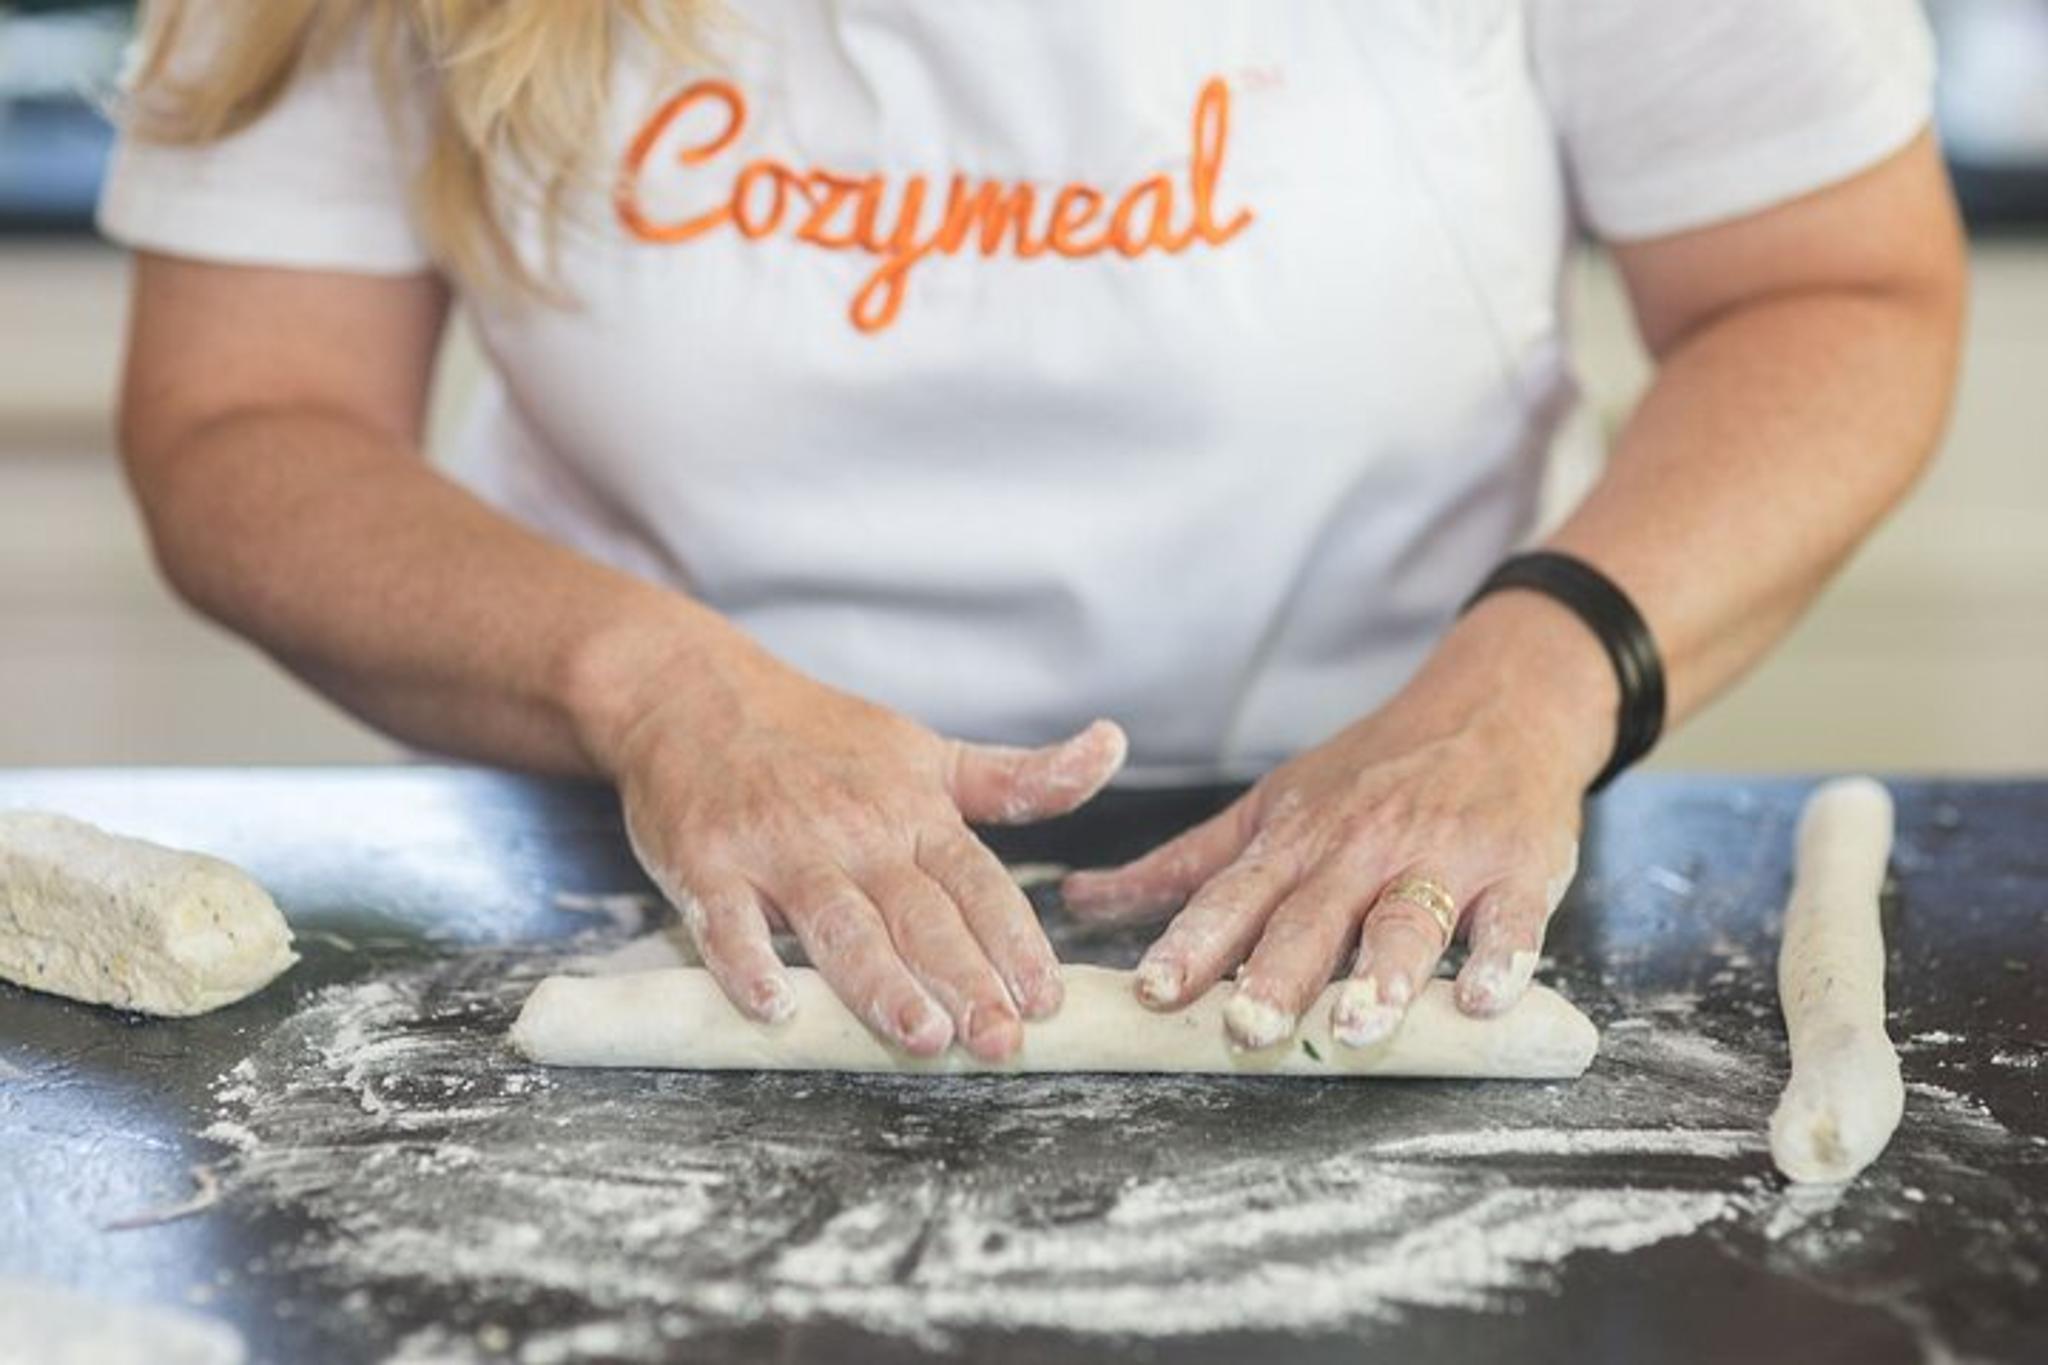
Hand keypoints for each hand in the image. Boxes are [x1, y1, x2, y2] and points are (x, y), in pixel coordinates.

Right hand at [596, 635, 1126, 1060]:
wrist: (694, 692)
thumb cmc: (821, 737)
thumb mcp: (929, 752)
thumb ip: (1019, 778)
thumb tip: (1112, 746)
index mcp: (915, 814)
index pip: (979, 884)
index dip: (1015, 942)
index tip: (1049, 999)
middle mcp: (856, 833)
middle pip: (920, 915)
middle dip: (965, 980)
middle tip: (1001, 1042)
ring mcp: (780, 849)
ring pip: (838, 924)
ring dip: (880, 982)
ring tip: (921, 1035)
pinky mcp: (706, 862)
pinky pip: (726, 921)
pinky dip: (746, 963)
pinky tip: (773, 1009)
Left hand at [1060, 596, 1612, 1048]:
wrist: (1495, 705)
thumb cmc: (1371, 773)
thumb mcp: (1271, 807)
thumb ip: (1182, 866)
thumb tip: (1080, 899)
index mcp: (1296, 841)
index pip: (1234, 897)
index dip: (1192, 944)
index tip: (1154, 990)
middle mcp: (1361, 850)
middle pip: (1313, 919)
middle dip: (1278, 975)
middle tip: (1247, 1029)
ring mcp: (1441, 859)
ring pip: (1407, 923)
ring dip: (1381, 976)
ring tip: (1357, 1027)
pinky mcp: (1517, 871)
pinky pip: (1511, 923)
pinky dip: (1502, 961)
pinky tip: (1482, 1002)